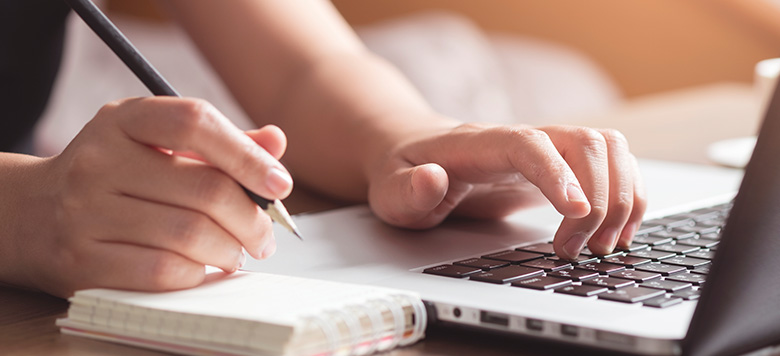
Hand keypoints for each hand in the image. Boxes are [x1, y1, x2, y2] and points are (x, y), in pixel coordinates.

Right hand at [9, 97, 291, 297]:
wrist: (30, 214)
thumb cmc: (114, 176)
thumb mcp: (156, 143)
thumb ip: (218, 142)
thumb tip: (275, 144)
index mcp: (124, 120)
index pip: (195, 122)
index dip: (247, 155)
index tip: (280, 183)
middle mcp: (100, 160)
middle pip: (205, 189)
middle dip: (252, 219)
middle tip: (264, 235)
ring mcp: (85, 211)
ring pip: (190, 235)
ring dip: (230, 250)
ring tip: (236, 252)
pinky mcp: (81, 260)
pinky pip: (163, 271)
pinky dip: (197, 273)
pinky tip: (202, 268)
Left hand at [367, 122, 645, 259]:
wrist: (416, 155)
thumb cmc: (406, 173)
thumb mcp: (391, 190)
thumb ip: (408, 190)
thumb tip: (431, 180)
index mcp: (480, 143)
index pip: (529, 144)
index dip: (558, 174)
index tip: (576, 214)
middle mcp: (522, 138)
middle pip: (583, 142)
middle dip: (597, 199)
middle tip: (576, 249)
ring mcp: (546, 149)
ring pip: (608, 149)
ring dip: (621, 197)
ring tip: (602, 245)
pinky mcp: (560, 166)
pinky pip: (613, 165)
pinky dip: (627, 196)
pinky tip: (617, 231)